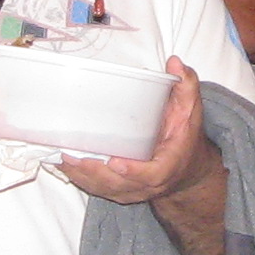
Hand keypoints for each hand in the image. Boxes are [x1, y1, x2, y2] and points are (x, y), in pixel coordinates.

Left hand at [61, 60, 218, 205]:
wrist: (186, 170)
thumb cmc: (184, 138)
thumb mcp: (190, 111)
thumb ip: (185, 87)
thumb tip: (175, 63)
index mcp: (168, 166)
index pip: (152, 174)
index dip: (133, 170)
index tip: (116, 161)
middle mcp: (149, 184)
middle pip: (120, 184)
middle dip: (96, 173)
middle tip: (75, 156)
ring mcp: (133, 191)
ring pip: (105, 189)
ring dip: (83, 176)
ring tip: (64, 158)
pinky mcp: (120, 191)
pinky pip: (97, 189)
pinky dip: (80, 179)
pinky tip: (64, 164)